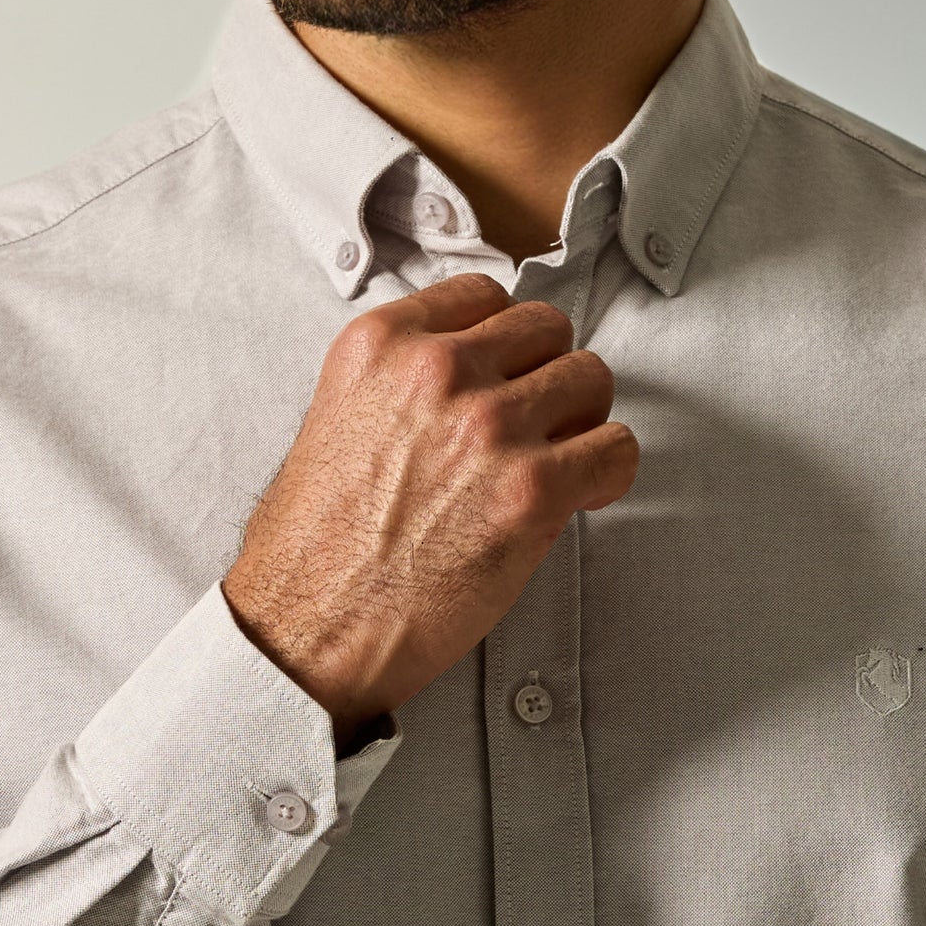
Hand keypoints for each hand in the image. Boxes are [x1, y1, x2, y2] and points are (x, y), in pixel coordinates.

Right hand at [222, 271, 637, 737]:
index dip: (504, 341)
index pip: (484, 295)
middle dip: (547, 375)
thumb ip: (402, 379)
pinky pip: (617, 448)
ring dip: (581, 421)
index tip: (506, 374)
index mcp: (381, 345)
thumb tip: (473, 370)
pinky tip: (578, 498)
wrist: (308, 629)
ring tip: (554, 463)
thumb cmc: (315, 545)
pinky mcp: (532, 490)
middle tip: (535, 425)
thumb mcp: (336, 418)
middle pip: (546, 328)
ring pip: (591, 378)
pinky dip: (608, 473)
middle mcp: (436, 371)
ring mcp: (488, 426)